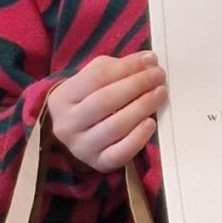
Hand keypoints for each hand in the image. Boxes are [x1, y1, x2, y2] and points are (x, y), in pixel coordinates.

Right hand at [47, 50, 166, 172]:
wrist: (73, 135)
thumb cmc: (86, 102)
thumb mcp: (89, 79)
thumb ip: (114, 68)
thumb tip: (146, 63)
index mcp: (63, 98)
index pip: (96, 77)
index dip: (127, 67)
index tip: (150, 59)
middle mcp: (68, 124)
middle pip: (105, 101)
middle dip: (137, 84)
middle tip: (158, 75)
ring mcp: (81, 146)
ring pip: (115, 126)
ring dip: (142, 107)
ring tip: (159, 94)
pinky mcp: (98, 163)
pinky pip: (120, 153)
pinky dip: (139, 137)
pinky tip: (150, 123)